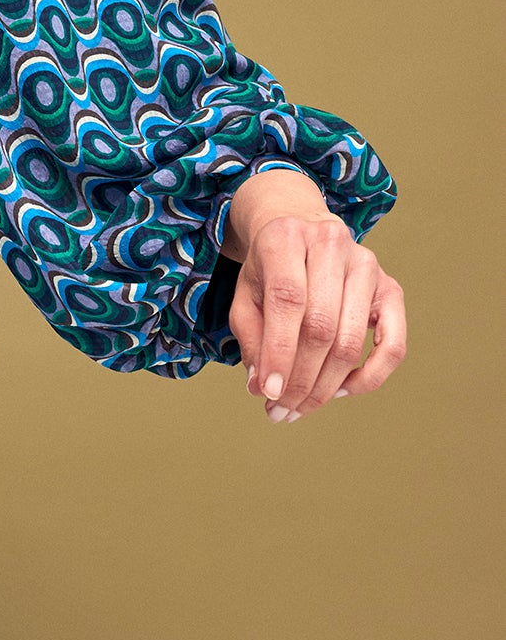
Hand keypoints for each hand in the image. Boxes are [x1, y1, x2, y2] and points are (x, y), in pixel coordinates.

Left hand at [228, 211, 406, 421]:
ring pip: (351, 341)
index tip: (268, 393)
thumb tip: (262, 387)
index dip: (278, 352)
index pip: (288, 300)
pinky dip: (369, 376)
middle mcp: (332, 245)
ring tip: (300, 408)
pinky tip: (341, 390)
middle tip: (280, 410)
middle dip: (299, 379)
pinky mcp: (390, 288)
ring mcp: (367, 266)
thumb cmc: (269, 270)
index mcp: (288, 238)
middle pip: (321, 327)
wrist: (301, 229)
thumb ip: (251, 338)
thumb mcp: (245, 294)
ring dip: (326, 387)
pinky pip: (393, 344)